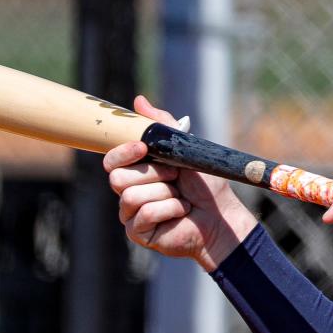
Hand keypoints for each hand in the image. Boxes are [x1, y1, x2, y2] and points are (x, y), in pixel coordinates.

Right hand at [103, 96, 257, 270]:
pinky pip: (144, 215)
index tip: (143, 147)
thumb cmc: (205, 185)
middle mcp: (129, 191)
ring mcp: (131, 213)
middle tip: (176, 177)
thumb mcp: (185, 149)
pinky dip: (170, 210)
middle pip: (118, 178)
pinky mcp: (138, 232)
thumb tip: (138, 100)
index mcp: (137, 170)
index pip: (111, 160)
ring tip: (181, 198)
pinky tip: (181, 212)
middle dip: (154, 174)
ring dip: (165, 194)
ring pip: (131, 196)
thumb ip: (162, 125)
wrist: (221, 216)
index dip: (122, 152)